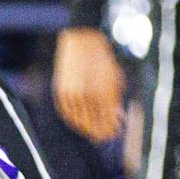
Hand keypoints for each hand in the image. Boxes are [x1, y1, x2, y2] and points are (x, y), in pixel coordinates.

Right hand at [52, 26, 125, 141]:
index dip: (110, 130)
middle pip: (94, 123)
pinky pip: (66, 112)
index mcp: (105, 92)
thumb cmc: (102, 58)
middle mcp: (88, 95)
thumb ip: (116, 98)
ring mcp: (73, 93)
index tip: (113, 135)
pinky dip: (71, 120)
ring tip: (90, 133)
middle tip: (102, 138)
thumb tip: (117, 116)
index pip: (108, 120)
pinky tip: (77, 123)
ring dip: (85, 129)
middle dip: (99, 133)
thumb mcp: (115, 77)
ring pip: (79, 120)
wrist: (83, 40)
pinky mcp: (62, 90)